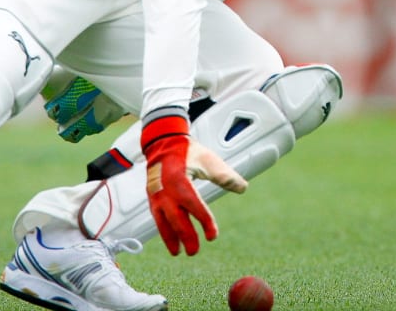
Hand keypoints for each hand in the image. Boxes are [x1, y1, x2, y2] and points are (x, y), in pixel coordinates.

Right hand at [141, 116, 246, 255]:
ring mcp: (156, 194)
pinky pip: (157, 217)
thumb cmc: (188, 151)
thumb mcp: (208, 160)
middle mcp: (166, 190)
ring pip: (163, 221)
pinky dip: (163, 230)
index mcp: (180, 180)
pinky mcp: (152, 197)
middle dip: (186, 236)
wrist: (164, 142)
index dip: (204, 222)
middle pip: (176, 218)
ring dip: (170, 238)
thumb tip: (243, 188)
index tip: (213, 235)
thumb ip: (225, 175)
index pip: (194, 205)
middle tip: (195, 252)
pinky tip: (171, 240)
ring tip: (178, 253)